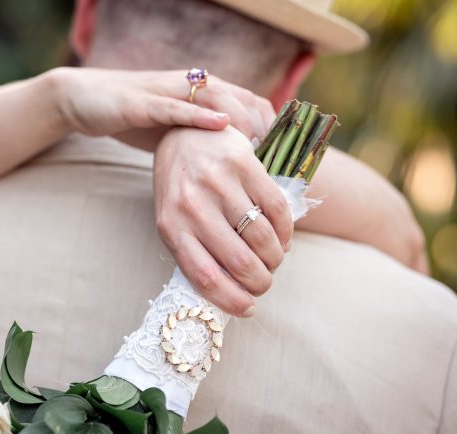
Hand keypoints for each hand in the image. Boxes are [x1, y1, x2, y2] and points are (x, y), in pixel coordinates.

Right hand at [52, 67, 274, 149]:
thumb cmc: (135, 118)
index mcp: (202, 93)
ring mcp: (166, 91)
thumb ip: (203, 142)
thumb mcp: (176, 129)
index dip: (272, 126)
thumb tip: (233, 175)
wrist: (85, 99)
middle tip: (279, 156)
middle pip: (242, 97)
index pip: (249, 102)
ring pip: (215, 96)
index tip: (285, 155)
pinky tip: (219, 125)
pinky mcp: (141, 102)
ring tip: (259, 143)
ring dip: (240, 119)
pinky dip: (199, 114)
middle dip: (265, 125)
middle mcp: (190, 85)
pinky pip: (174, 106)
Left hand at [154, 126, 292, 316]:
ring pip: (262, 238)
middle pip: (239, 263)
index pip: (205, 277)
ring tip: (273, 260)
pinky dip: (286, 231)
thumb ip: (194, 250)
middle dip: (261, 282)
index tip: (248, 308)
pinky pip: (276, 209)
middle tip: (265, 283)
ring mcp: (218, 183)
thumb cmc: (180, 187)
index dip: (232, 300)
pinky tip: (282, 238)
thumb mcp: (174, 219)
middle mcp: (192, 205)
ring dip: (275, 258)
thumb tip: (229, 291)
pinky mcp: (243, 163)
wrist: (182, 135)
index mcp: (171, 227)